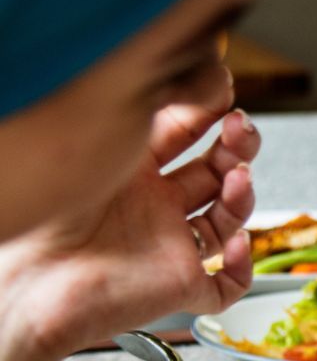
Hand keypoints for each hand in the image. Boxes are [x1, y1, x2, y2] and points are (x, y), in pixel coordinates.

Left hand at [0, 103, 258, 360]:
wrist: (29, 282)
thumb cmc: (53, 210)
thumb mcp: (112, 138)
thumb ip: (159, 102)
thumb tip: (203, 72)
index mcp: (130, 171)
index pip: (186, 135)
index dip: (211, 113)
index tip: (223, 93)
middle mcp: (152, 207)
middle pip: (215, 173)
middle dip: (236, 147)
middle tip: (239, 129)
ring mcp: (167, 247)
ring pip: (227, 221)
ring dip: (243, 195)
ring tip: (236, 177)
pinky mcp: (177, 287)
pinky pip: (226, 284)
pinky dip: (242, 265)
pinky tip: (235, 243)